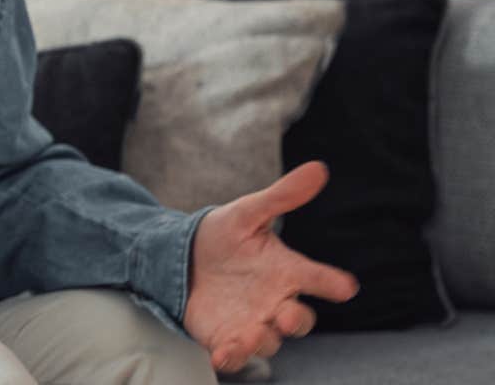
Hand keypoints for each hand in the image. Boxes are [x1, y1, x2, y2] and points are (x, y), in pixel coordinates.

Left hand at [183, 161, 359, 372]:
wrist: (181, 257)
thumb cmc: (224, 236)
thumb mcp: (247, 213)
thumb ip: (281, 197)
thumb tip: (318, 168)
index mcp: (286, 271)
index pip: (317, 278)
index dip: (332, 283)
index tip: (344, 286)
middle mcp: (275, 301)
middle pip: (298, 319)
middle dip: (295, 320)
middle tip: (285, 315)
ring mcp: (252, 322)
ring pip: (269, 341)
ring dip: (263, 341)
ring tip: (252, 334)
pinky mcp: (224, 336)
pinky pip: (234, 354)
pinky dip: (231, 357)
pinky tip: (222, 355)